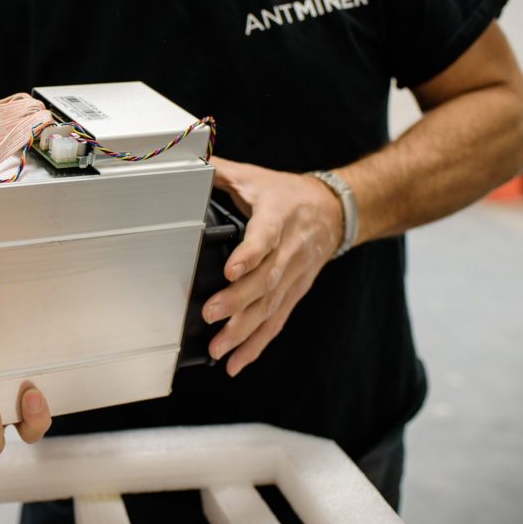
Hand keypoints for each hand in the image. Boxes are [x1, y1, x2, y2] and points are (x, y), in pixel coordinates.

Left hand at [205, 157, 342, 376]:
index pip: (265, 237)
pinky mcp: (295, 294)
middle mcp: (291, 249)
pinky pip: (276, 322)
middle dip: (238, 300)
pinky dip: (256, 345)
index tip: (230, 269)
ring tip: (218, 348)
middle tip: (210, 314)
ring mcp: (295, 276)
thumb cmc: (287, 194)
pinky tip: (236, 362)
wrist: (335, 211)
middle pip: (266, 279)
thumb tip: (186, 160)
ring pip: (271, 307)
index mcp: (278, 216)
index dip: (249, 254)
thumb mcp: (254, 177)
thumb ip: (219, 171)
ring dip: (244, 331)